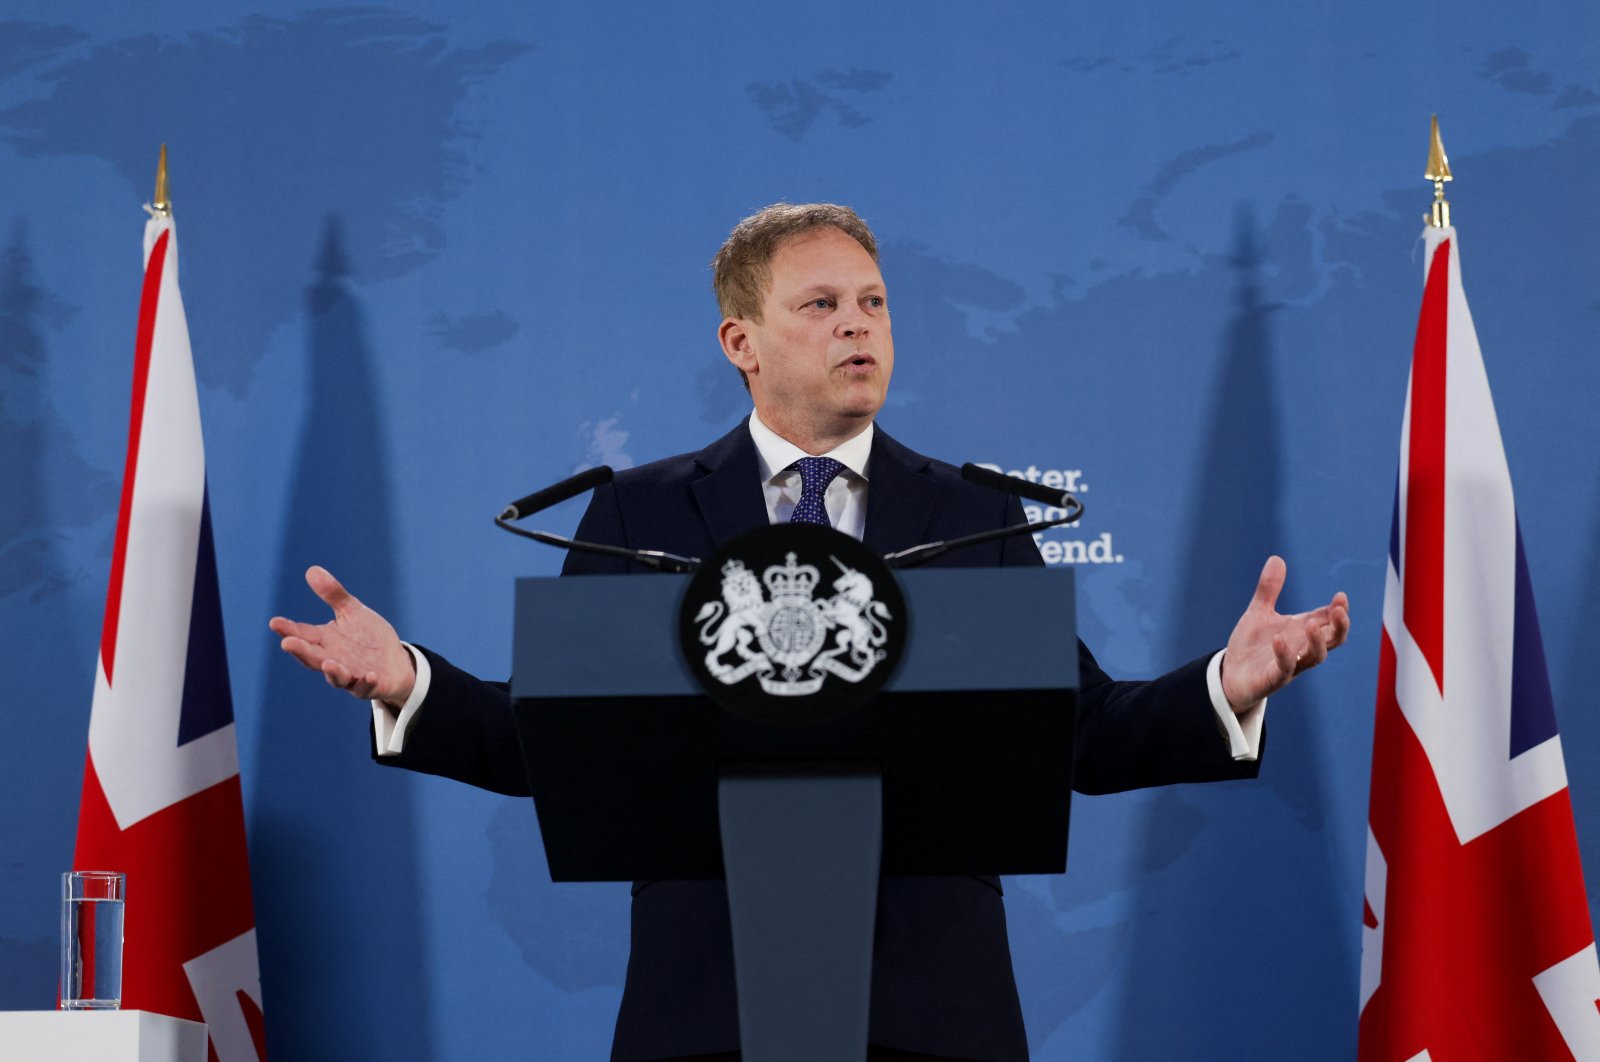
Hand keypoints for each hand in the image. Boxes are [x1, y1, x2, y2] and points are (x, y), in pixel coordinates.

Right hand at [268, 566, 415, 707]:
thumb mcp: (353, 613)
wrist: (396, 662)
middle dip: (300, 651)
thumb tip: (311, 570)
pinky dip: (367, 683)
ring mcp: (352, 676)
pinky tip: (370, 675)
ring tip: (328, 663)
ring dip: (333, 672)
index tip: (274, 622)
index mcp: (326, 641)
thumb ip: (334, 595)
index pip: (303, 635)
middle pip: (313, 658)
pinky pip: (367, 687)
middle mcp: (334, 660)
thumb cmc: (368, 638)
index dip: (288, 629)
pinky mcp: (373, 686)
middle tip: (287, 643)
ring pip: (338, 677)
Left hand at [1220, 555, 1349, 711]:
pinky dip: (1284, 655)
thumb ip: (1268, 589)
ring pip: (1314, 657)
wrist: (1231, 675)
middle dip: (1339, 626)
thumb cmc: (1252, 646)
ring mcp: (1290, 666)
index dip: (1338, 610)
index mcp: (1301, 632)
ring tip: (1311, 624)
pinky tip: (1278, 639)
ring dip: (1317, 642)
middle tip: (1340, 610)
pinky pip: (1284, 669)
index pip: (1328, 621)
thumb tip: (1276, 558)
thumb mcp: (1259, 613)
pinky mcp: (1272, 680)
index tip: (1341, 596)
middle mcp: (1301, 649)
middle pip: (1332, 640)